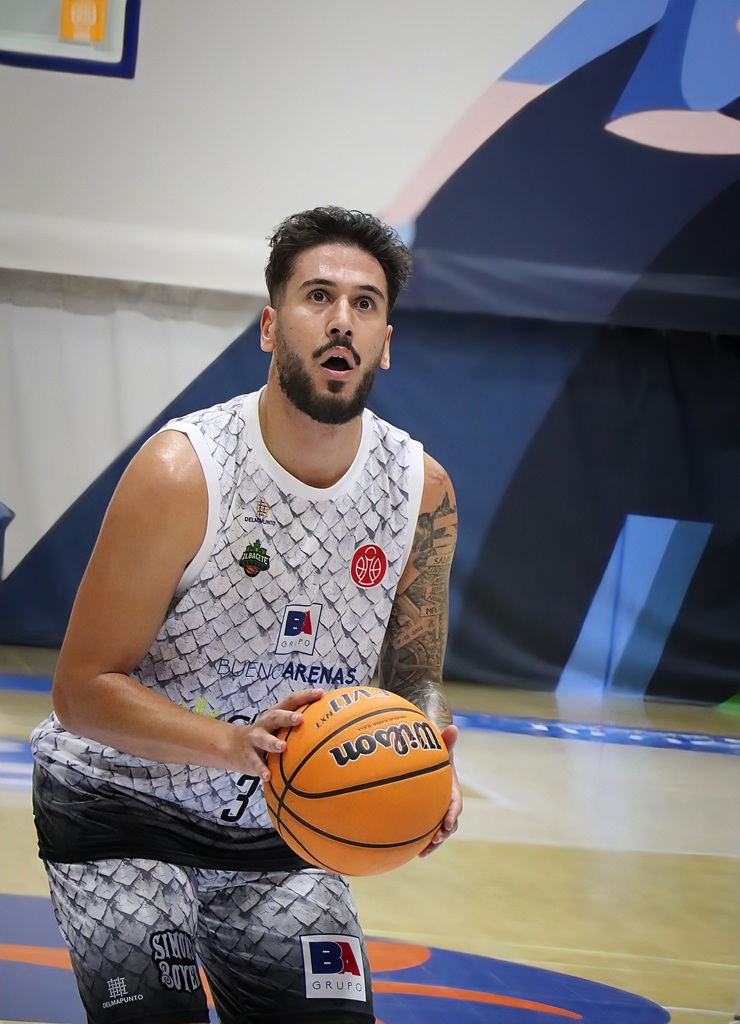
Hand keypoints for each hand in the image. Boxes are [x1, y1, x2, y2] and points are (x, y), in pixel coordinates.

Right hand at [228, 688, 323, 780]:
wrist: (233, 746)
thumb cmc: (266, 734)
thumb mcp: (279, 726)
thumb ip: (299, 725)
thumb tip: (332, 726)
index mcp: (276, 713)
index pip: (291, 700)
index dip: (305, 696)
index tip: (320, 693)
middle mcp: (265, 723)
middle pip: (275, 716)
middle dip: (287, 717)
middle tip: (299, 719)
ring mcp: (255, 739)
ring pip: (263, 739)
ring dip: (273, 743)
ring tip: (283, 747)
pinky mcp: (249, 756)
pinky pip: (256, 763)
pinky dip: (262, 769)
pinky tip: (269, 776)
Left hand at [419, 723, 461, 856]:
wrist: (430, 761)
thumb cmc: (435, 753)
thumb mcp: (440, 747)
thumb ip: (446, 740)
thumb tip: (453, 727)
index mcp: (452, 789)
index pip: (455, 804)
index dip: (453, 814)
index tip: (447, 823)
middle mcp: (446, 803)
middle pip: (449, 822)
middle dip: (444, 834)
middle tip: (435, 841)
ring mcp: (436, 810)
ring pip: (438, 830)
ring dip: (433, 842)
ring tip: (422, 853)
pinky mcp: (425, 815)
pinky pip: (424, 830)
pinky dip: (419, 841)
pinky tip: (405, 850)